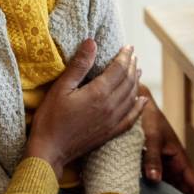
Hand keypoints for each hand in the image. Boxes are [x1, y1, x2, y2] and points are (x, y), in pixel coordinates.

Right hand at [26, 41, 145, 177]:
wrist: (50, 151)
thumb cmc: (51, 118)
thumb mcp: (61, 88)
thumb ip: (79, 65)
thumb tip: (92, 42)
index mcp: (99, 93)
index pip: (118, 69)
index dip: (125, 56)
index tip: (128, 46)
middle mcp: (111, 106)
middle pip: (128, 82)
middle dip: (132, 66)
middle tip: (133, 56)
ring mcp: (113, 121)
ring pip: (131, 97)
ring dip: (136, 82)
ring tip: (137, 71)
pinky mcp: (111, 132)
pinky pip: (131, 118)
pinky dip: (139, 107)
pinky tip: (142, 101)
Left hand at [138, 86, 193, 193]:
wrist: (136, 104)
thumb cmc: (147, 118)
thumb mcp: (151, 136)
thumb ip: (152, 157)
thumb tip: (155, 180)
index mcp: (179, 159)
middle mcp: (174, 165)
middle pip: (187, 192)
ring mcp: (163, 167)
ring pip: (173, 191)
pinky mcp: (151, 166)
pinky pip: (159, 186)